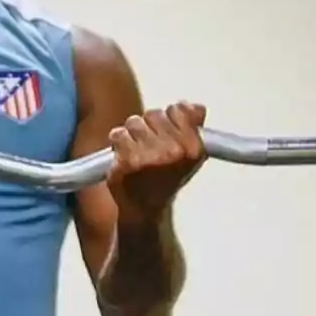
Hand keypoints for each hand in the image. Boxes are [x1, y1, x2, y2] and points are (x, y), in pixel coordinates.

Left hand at [106, 102, 207, 220]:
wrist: (145, 209)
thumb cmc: (167, 179)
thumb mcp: (189, 155)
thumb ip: (193, 127)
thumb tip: (197, 106)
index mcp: (193, 148)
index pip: (178, 110)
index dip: (167, 119)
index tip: (164, 132)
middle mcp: (173, 151)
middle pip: (153, 114)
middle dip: (148, 126)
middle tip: (148, 146)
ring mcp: (150, 156)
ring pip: (134, 122)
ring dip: (132, 134)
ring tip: (136, 151)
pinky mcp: (127, 161)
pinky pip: (118, 134)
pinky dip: (117, 143)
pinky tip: (124, 156)